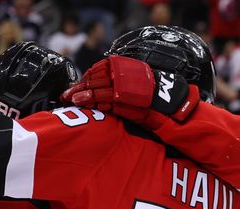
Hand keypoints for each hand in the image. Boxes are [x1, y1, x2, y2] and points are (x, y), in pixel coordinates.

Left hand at [61, 56, 199, 126]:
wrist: (173, 109)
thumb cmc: (155, 101)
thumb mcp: (135, 89)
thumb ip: (119, 86)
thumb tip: (98, 89)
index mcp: (126, 68)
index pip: (99, 70)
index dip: (86, 78)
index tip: (76, 86)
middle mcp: (125, 75)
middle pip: (95, 79)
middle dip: (79, 87)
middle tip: (66, 94)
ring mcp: (125, 88)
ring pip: (98, 89)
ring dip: (83, 94)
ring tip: (71, 99)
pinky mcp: (127, 101)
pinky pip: (106, 101)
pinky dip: (94, 103)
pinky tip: (83, 104)